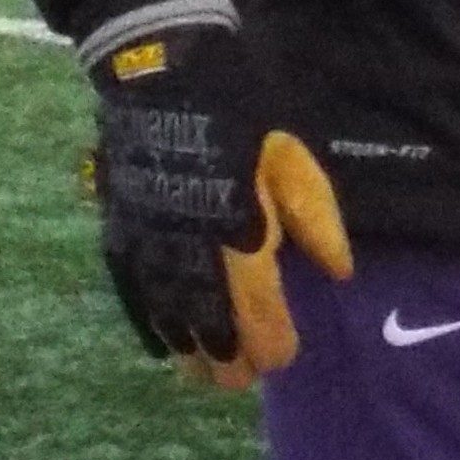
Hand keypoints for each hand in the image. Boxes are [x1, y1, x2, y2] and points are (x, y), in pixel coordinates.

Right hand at [86, 10, 351, 388]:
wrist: (161, 77)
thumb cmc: (242, 113)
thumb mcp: (294, 160)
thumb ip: (317, 221)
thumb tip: (339, 273)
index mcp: (238, 235)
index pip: (256, 309)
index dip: (270, 339)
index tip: (285, 358)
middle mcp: (188, 252)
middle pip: (207, 323)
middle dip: (226, 357)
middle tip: (241, 382)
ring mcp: (148, 244)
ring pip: (167, 316)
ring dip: (187, 349)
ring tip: (204, 375)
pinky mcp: (120, 230)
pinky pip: (132, 292)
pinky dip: (147, 323)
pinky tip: (160, 345)